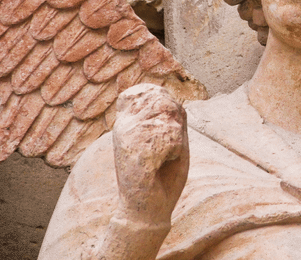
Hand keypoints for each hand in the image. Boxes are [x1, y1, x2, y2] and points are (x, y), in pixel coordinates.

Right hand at [111, 83, 189, 225]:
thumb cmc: (162, 177)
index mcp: (128, 121)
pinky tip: (161, 166)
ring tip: (165, 158)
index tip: (170, 121)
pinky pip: (170, 137)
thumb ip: (172, 118)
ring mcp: (126, 135)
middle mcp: (123, 125)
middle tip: (170, 146)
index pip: (147, 91)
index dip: (164, 99)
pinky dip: (175, 152)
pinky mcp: (133, 149)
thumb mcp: (172, 140)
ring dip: (177, 140)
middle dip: (176, 121)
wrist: (146, 211)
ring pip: (168, 119)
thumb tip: (171, 98)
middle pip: (163, 101)